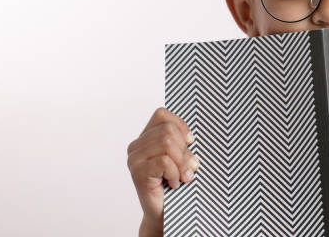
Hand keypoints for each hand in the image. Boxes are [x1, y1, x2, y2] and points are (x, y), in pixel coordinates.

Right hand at [127, 107, 199, 232]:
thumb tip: (193, 136)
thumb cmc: (174, 184)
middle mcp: (136, 147)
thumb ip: (181, 142)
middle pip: (168, 130)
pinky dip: (175, 173)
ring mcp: (134, 160)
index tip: (191, 141)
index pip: (162, 115)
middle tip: (190, 167)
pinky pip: (164, 162)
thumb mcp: (180, 157)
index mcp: (145, 138)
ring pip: (167, 143)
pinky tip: (174, 183)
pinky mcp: (138, 173)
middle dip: (184, 149)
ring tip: (183, 176)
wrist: (165, 213)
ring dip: (181, 162)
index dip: (180, 125)